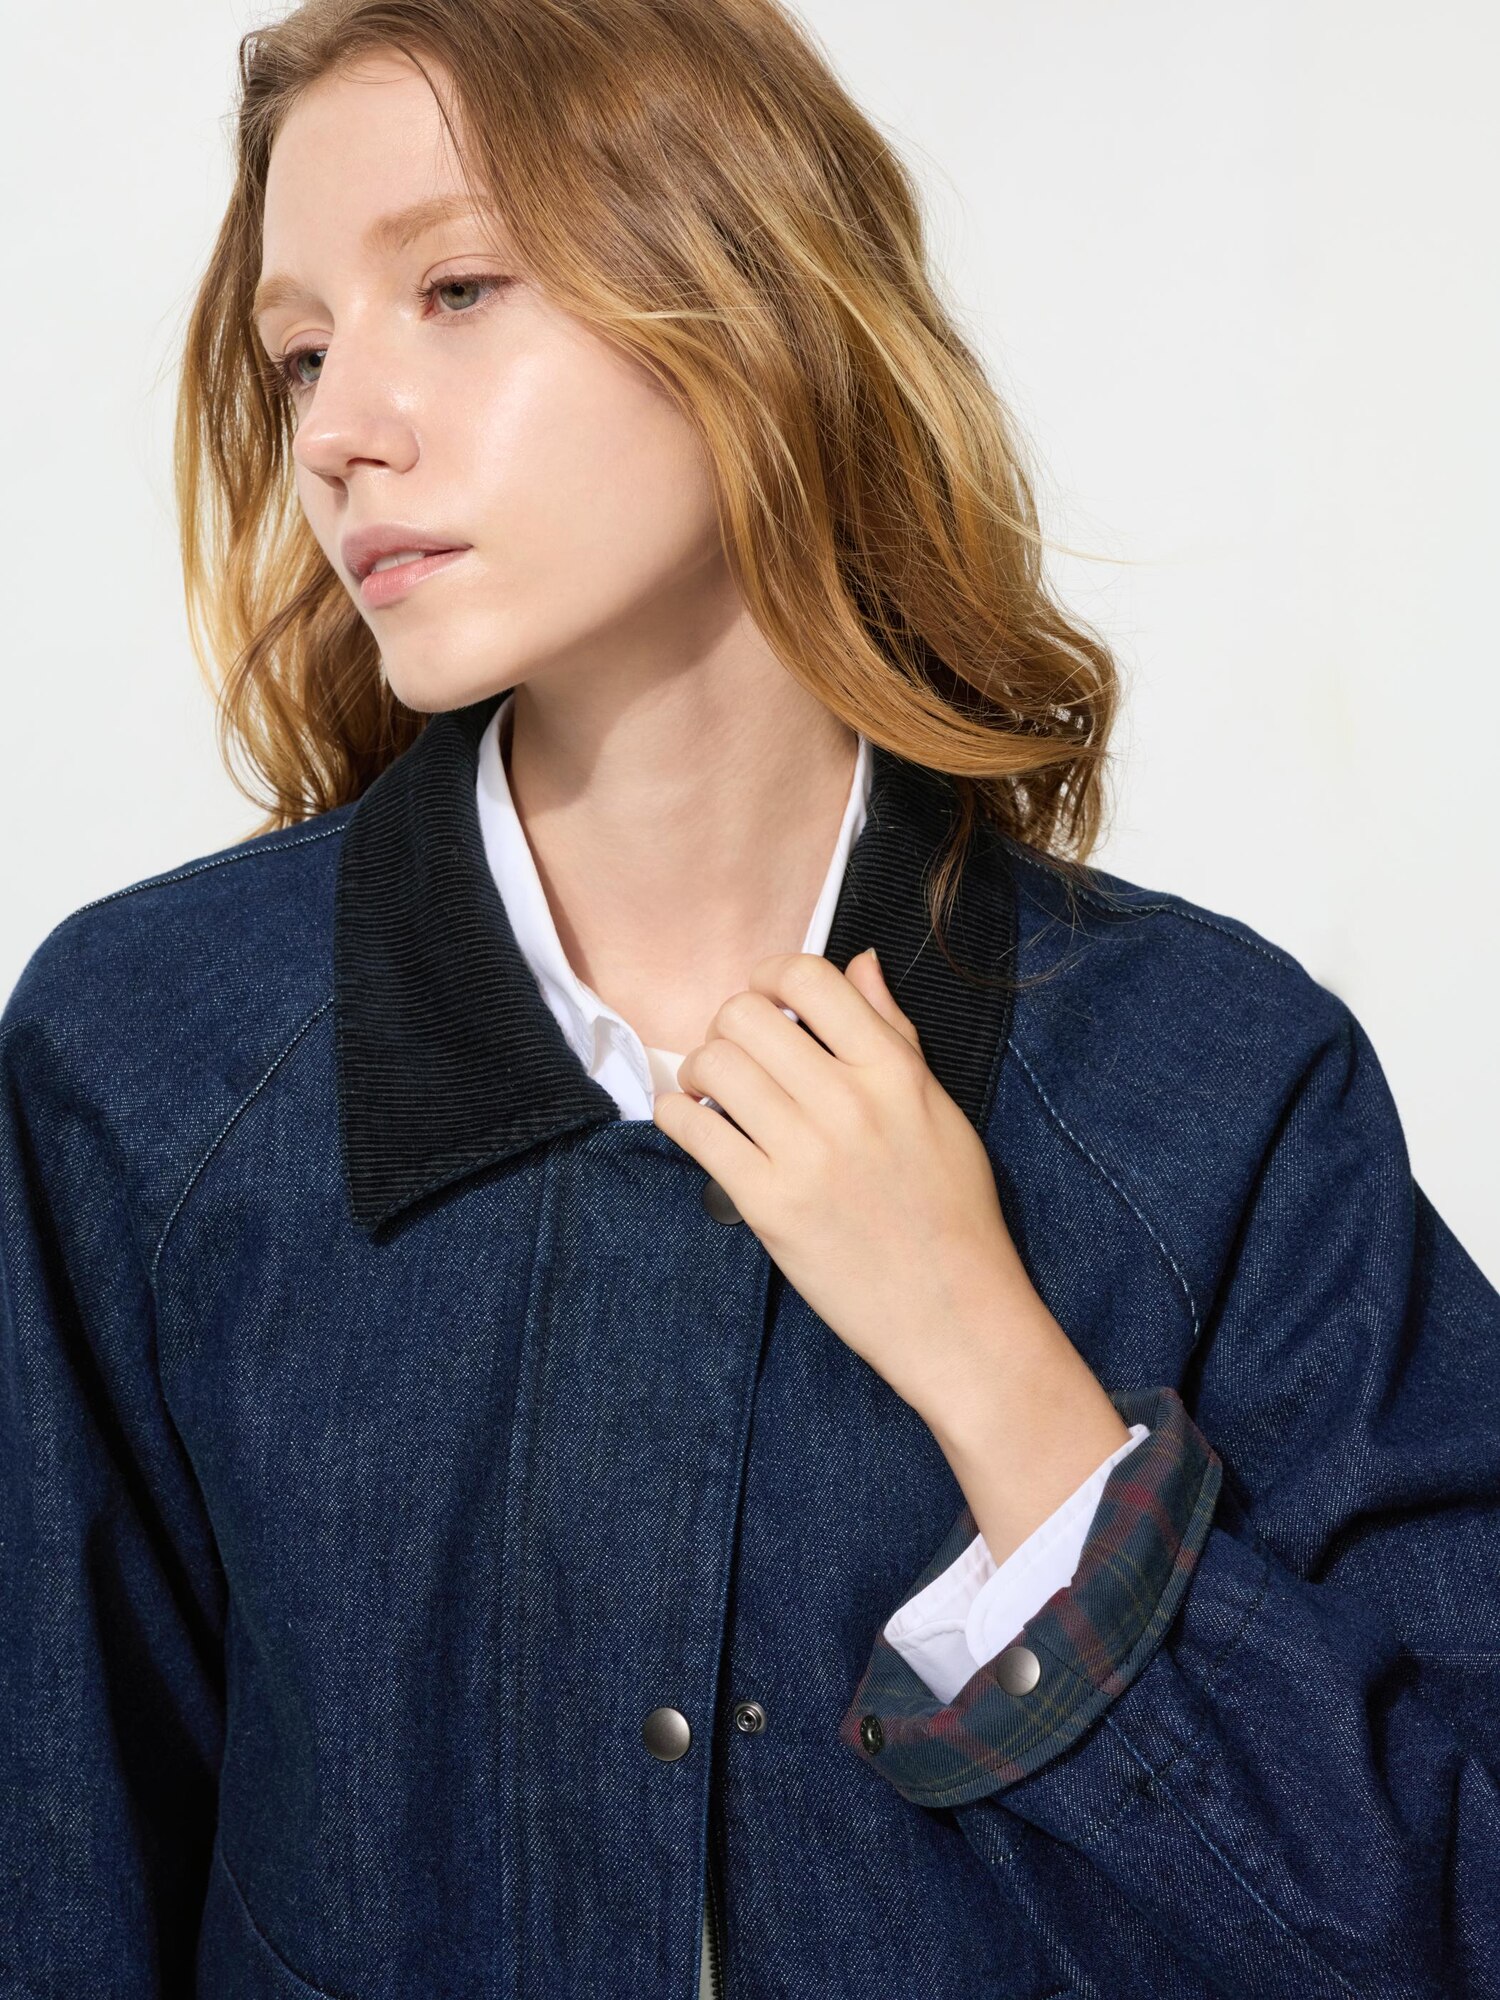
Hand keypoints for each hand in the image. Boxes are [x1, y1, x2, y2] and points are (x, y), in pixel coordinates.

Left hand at [651, 946, 1060, 1423]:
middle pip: (746, 1015)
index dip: (771, 976)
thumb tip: (860, 962)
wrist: (955, 1313)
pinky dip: (678, 1115)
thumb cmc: (953, 1212)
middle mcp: (849, 1102)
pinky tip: (692, 1123)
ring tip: (711, 1093)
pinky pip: (694, 1130)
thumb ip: (894, 1033)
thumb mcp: (941, 1110)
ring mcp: (806, 1154)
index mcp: (895, 1072)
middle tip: (736, 1055)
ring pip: (713, 1065)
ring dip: (700, 1070)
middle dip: (728, 1026)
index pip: (812, 978)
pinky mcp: (770, 1205)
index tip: (765, 1000)